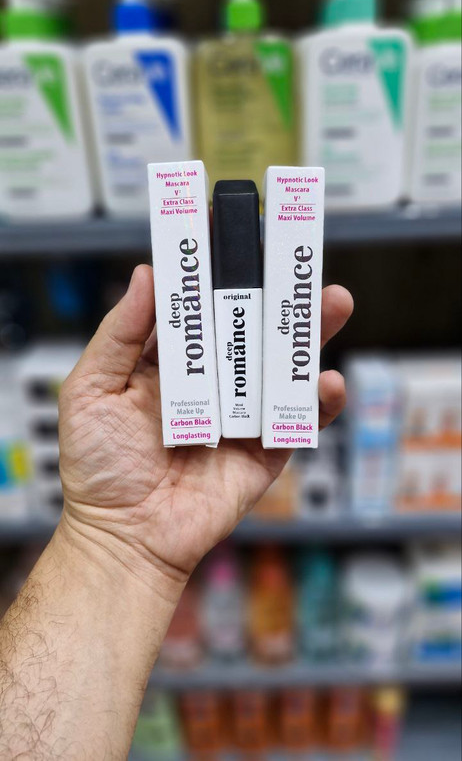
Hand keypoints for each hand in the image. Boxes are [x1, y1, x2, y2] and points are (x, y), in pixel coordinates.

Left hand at [58, 265, 352, 585]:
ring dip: (309, 335)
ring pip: (282, 366)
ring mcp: (242, 414)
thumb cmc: (99, 466)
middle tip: (299, 261)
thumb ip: (120, 333)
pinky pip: (298, 421)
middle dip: (278, 295)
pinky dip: (319, 402)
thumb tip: (147, 273)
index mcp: (171, 361)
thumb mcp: (91, 388)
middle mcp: (212, 381)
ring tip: (331, 302)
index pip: (202, 305)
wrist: (125, 537)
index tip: (238, 234)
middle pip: (252, 328)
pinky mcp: (265, 450)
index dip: (219, 271)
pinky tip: (326, 381)